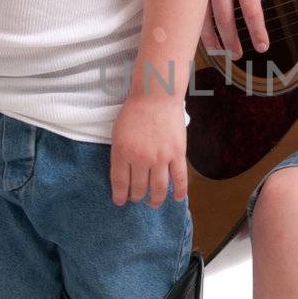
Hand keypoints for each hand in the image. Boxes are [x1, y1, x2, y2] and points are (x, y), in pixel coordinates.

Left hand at [109, 92, 187, 207]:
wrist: (156, 95)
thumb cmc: (134, 111)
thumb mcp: (117, 133)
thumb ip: (120, 154)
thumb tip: (123, 173)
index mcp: (123, 152)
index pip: (120, 183)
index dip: (120, 196)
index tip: (120, 201)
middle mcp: (141, 159)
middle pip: (139, 188)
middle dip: (136, 197)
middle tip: (137, 199)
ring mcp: (161, 158)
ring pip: (158, 188)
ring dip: (155, 200)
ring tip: (153, 203)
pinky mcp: (177, 154)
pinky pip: (180, 178)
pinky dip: (179, 191)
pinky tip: (176, 198)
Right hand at [202, 0, 289, 56]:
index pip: (252, 9)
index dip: (258, 31)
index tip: (262, 46)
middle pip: (228, 20)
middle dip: (234, 41)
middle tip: (241, 55)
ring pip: (205, 17)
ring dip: (213, 38)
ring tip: (220, 51)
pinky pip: (191, 4)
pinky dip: (196, 22)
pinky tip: (199, 32)